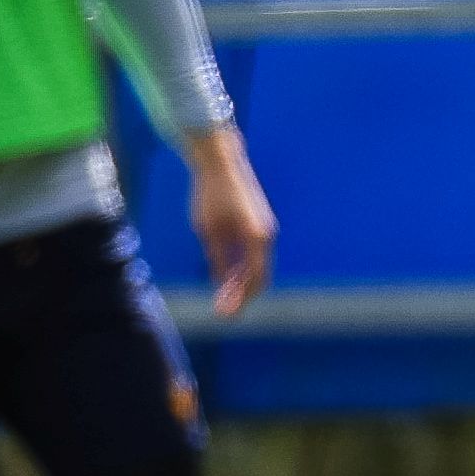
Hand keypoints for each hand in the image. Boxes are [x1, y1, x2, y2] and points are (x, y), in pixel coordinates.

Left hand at [181, 125, 277, 315]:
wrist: (220, 161)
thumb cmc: (211, 194)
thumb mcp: (208, 230)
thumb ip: (217, 258)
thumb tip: (221, 285)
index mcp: (257, 238)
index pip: (256, 278)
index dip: (241, 299)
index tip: (225, 314)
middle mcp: (266, 235)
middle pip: (259, 275)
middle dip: (242, 295)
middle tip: (223, 311)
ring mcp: (263, 229)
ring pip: (256, 265)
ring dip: (241, 282)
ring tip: (222, 296)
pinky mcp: (257, 224)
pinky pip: (252, 253)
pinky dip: (241, 268)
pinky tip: (225, 276)